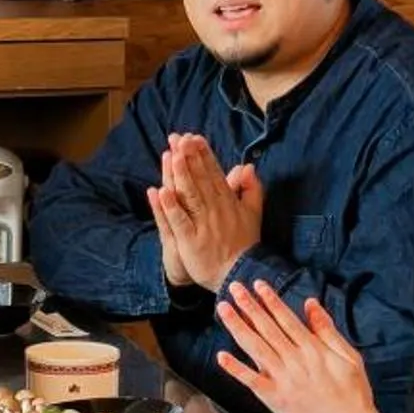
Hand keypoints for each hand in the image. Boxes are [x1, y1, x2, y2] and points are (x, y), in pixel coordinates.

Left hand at [147, 134, 261, 288]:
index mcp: (228, 202)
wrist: (241, 275)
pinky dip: (170, 207)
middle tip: (178, 138)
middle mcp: (215, 210)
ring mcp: (203, 225)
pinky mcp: (191, 241)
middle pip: (200, 179)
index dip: (203, 155)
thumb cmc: (245, 245)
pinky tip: (160, 192)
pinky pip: (179, 221)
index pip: (214, 173)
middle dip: (189, 158)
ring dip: (180, 175)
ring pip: (190, 196)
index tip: (193, 138)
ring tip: (171, 155)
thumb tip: (248, 167)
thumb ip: (252, 189)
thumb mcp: (253, 214)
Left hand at [213, 279, 380, 412]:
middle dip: (249, 306)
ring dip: (238, 327)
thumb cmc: (353, 393)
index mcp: (312, 348)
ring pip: (256, 347)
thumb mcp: (348, 355)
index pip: (286, 318)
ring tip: (223, 309)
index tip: (257, 285)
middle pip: (267, 327)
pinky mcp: (275, 399)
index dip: (270, 300)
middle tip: (234, 288)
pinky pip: (252, 381)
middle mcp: (294, 360)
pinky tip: (221, 357)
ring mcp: (283, 379)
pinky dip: (236, 369)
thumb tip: (310, 304)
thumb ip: (327, 329)